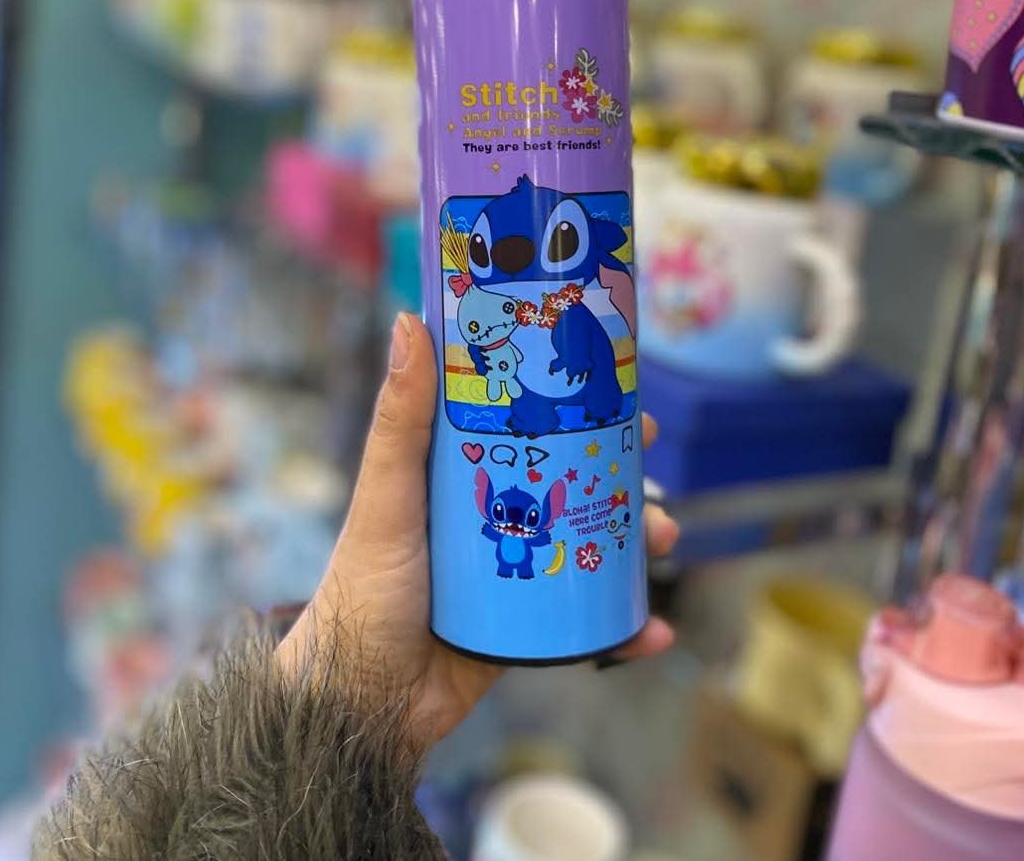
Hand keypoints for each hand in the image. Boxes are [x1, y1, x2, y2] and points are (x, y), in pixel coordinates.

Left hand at [277, 313, 678, 747]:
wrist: (362, 704)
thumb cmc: (362, 590)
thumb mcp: (387, 497)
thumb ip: (400, 418)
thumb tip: (409, 320)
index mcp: (460, 475)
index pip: (525, 424)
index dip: (574, 403)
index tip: (619, 385)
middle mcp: (492, 515)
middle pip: (571, 479)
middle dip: (618, 471)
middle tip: (650, 459)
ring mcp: (515, 571)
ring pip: (591, 544)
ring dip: (636, 542)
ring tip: (661, 538)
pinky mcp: (529, 628)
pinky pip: (589, 623)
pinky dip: (626, 627)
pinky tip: (655, 629)